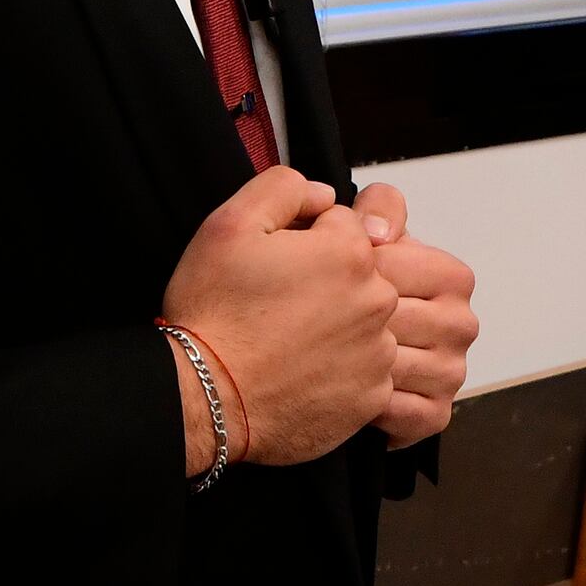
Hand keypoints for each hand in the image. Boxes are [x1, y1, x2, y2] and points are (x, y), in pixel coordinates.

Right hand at [165, 166, 395, 467]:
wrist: (207, 397)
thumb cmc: (215, 312)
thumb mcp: (230, 223)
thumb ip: (284, 188)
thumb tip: (323, 195)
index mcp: (351, 253)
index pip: (341, 227)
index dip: (303, 241)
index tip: (274, 267)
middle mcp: (378, 302)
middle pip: (359, 275)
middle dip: (325, 283)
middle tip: (276, 306)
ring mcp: (379, 354)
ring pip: (363, 323)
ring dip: (335, 327)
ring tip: (285, 343)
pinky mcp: (372, 397)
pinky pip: (364, 371)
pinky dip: (339, 371)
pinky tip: (300, 372)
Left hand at [354, 180, 478, 448]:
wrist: (333, 348)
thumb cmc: (354, 290)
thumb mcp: (366, 235)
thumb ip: (378, 209)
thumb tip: (377, 233)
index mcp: (453, 278)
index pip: (402, 268)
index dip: (357, 271)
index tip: (334, 277)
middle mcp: (462, 324)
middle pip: (393, 320)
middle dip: (350, 320)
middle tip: (321, 321)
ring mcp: (452, 371)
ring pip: (393, 367)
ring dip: (355, 363)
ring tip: (328, 355)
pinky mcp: (436, 412)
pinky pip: (401, 412)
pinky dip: (369, 405)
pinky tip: (346, 390)